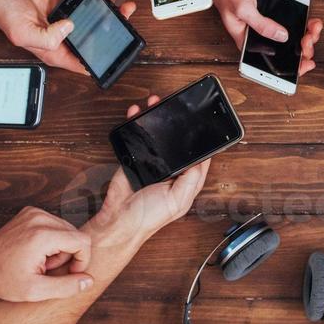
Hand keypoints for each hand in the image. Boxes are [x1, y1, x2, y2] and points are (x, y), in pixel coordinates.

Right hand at [0, 0, 135, 72]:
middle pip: (94, 35)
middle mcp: (64, 35)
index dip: (103, 59)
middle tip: (124, 10)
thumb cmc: (6, 16)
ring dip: (107, 2)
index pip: (84, 62)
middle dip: (113, 23)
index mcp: (56, 50)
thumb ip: (47, 37)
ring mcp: (66, 16)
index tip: (120, 45)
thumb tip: (71, 27)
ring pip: (94, 13)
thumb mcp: (23, 33)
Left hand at [0, 205, 94, 300]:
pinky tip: (36, 252)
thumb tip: (88, 281)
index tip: (69, 274)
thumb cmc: (3, 278)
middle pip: (75, 235)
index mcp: (42, 235)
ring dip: (60, 248)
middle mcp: (39, 218)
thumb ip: (65, 287)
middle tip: (48, 269)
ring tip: (41, 262)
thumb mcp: (35, 291)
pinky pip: (55, 225)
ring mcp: (34, 212)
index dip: (82, 260)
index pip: (82, 241)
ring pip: (66, 229)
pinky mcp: (30, 211)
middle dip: (69, 255)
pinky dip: (52, 240)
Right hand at [92, 96, 211, 240]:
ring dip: (156, 120)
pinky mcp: (136, 159)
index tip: (203, 123)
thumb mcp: (178, 200)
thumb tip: (204, 158)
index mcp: (186, 181)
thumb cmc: (148, 216)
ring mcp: (153, 163)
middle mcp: (171, 171)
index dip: (203, 141)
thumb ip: (192, 179)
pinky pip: (138, 138)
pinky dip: (136, 124)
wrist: (118, 218)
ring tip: (156, 104)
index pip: (200, 157)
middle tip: (177, 108)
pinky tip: (136, 114)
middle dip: (177, 124)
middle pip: (178, 142)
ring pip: (158, 137)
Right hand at [207, 0, 322, 72]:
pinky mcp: (272, 16)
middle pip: (286, 51)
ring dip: (306, 36)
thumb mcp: (244, 10)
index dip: (290, 66)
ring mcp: (267, 27)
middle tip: (308, 39)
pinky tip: (309, 21)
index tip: (305, 63)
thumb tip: (281, 36)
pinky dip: (303, 24)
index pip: (271, 62)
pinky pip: (291, 24)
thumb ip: (262, 25)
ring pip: (291, 39)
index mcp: (248, 43)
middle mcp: (259, 37)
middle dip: (302, 49)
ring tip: (313, 28)